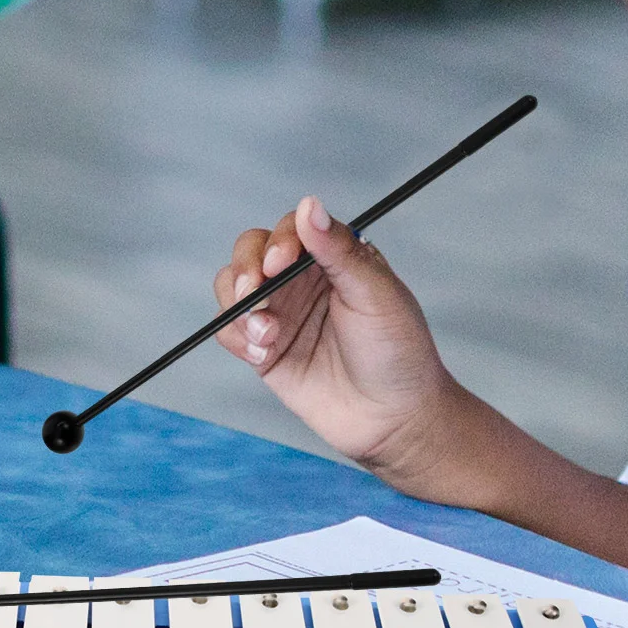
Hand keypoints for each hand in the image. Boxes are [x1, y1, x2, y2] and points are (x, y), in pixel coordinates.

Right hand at [213, 195, 464, 482]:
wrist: (394, 420)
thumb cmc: (398, 353)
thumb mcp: (375, 295)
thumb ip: (339, 250)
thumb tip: (309, 206)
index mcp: (332, 259)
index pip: (290, 230)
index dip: (278, 241)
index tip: (280, 263)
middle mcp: (301, 281)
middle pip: (250, 252)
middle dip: (245, 269)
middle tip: (255, 292)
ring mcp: (281, 314)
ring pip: (232, 288)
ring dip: (238, 305)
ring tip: (266, 333)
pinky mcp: (264, 351)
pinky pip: (228, 330)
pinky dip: (236, 336)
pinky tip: (263, 353)